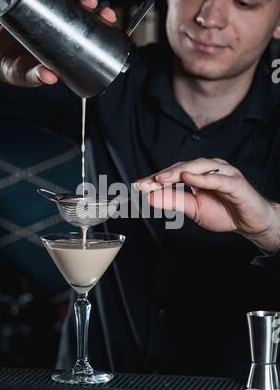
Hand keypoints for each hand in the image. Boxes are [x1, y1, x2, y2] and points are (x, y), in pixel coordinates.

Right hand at [0, 0, 116, 86]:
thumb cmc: (13, 71)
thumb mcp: (25, 76)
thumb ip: (36, 77)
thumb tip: (51, 78)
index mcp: (64, 56)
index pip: (87, 47)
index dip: (100, 40)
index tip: (110, 34)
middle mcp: (60, 40)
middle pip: (84, 27)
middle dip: (97, 18)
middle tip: (104, 12)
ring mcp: (50, 26)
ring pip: (71, 13)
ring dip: (82, 6)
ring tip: (89, 1)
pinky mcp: (36, 14)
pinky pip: (50, 3)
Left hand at [135, 158, 279, 252]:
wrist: (251, 223)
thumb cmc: (225, 212)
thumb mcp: (194, 209)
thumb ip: (174, 201)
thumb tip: (150, 197)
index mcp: (199, 174)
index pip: (173, 173)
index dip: (155, 179)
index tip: (137, 185)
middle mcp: (210, 169)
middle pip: (182, 167)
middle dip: (162, 175)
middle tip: (144, 183)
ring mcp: (224, 173)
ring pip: (198, 168)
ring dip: (178, 172)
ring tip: (160, 179)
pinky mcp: (235, 183)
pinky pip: (217, 179)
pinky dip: (202, 178)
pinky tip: (187, 178)